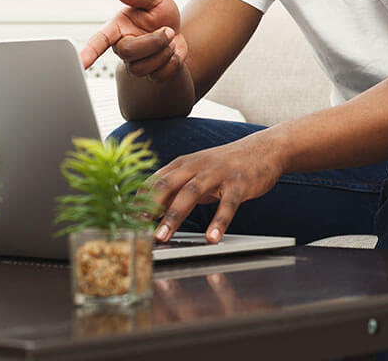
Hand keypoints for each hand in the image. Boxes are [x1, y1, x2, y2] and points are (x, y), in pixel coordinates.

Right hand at [80, 0, 186, 79]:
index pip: (99, 40)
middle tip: (168, 31)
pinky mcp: (149, 75)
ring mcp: (134, 64)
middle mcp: (122, 47)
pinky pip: (159, 75)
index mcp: (117, 28)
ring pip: (142, 68)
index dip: (89, 51)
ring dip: (164, 52)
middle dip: (154, 41)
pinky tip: (172, 53)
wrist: (179, 33)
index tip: (81, 62)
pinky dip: (172, 62)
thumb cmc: (160, 14)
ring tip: (169, 41)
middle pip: (128, 52)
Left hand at [144, 133, 283, 242]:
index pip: (153, 182)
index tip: (124, 222)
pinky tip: (212, 238)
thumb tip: (151, 213)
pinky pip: (228, 204)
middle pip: (167, 186)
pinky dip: (219, 221)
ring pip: (191, 193)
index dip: (137, 203)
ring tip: (164, 237)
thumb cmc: (225, 165)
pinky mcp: (239, 183)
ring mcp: (218, 173)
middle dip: (149, 209)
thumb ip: (176, 189)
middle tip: (137, 231)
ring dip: (175, 215)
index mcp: (182, 164)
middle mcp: (196, 166)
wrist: (264, 149)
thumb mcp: (197, 173)